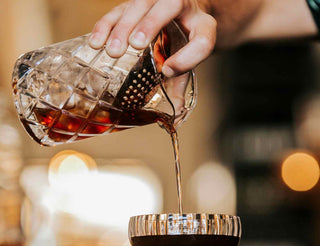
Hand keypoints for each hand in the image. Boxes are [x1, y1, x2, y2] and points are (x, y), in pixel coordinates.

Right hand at [89, 0, 215, 76]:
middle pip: (170, 4)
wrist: (184, 12)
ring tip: (112, 50)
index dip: (187, 58)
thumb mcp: (188, 58)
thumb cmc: (186, 38)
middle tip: (134, 45)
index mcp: (203, 26)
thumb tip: (176, 109)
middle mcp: (183, 4)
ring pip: (140, 2)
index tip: (168, 72)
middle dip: (150, 24)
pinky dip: (106, 25)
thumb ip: (181, 81)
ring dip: (123, 26)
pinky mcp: (135, 1)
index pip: (202, 40)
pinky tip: (96, 42)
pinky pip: (119, 9)